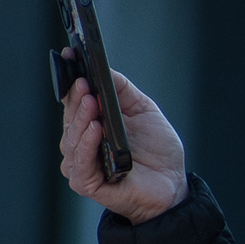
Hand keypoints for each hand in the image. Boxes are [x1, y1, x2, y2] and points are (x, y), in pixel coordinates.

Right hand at [56, 72, 189, 222]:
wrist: (173, 185)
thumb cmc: (157, 152)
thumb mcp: (143, 111)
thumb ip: (123, 90)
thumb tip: (104, 69)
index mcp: (92, 125)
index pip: (74, 101)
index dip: (71, 81)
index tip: (71, 58)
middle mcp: (82, 144)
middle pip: (71, 118)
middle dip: (77, 99)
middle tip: (84, 82)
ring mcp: (82, 164)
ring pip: (72, 139)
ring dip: (81, 119)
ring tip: (91, 102)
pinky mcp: (87, 183)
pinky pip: (80, 163)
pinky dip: (86, 145)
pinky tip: (96, 129)